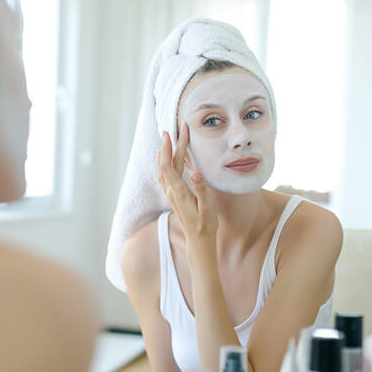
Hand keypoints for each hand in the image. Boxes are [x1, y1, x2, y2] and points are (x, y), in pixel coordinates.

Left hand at [157, 124, 217, 248]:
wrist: (198, 240)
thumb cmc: (205, 224)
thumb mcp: (207, 207)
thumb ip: (201, 190)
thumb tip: (195, 173)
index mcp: (178, 192)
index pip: (169, 165)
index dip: (170, 149)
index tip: (174, 134)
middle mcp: (171, 192)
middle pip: (166, 165)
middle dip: (168, 147)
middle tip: (171, 131)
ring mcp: (170, 194)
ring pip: (163, 170)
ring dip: (164, 155)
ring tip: (165, 141)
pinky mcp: (173, 197)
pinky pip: (164, 176)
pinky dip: (164, 164)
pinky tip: (165, 161)